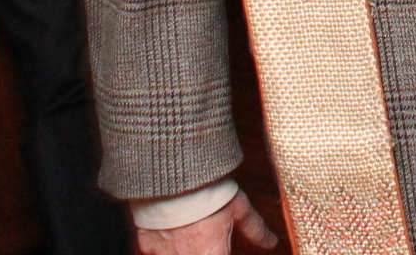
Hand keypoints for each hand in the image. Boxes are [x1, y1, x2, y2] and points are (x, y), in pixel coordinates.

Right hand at [136, 193, 277, 254]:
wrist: (172, 169)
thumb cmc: (208, 188)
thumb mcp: (237, 206)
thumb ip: (254, 228)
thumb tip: (271, 242)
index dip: (222, 254)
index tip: (223, 250)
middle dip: (203, 251)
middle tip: (204, 242)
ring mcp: (164, 254)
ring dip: (183, 251)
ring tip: (188, 239)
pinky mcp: (144, 245)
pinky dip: (161, 251)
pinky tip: (168, 241)